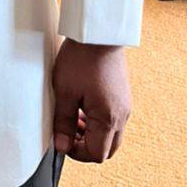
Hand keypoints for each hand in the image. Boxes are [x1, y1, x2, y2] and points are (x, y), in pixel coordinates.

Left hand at [51, 38, 131, 162]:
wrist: (99, 32)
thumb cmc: (81, 59)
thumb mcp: (65, 92)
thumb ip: (63, 122)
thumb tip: (61, 146)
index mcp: (109, 119)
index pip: (97, 154)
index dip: (77, 153)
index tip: (62, 141)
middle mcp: (122, 115)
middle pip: (107, 148)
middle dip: (86, 146)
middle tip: (68, 131)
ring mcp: (125, 105)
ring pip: (111, 134)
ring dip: (93, 133)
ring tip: (73, 116)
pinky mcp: (123, 95)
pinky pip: (114, 119)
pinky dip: (99, 121)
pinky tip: (83, 105)